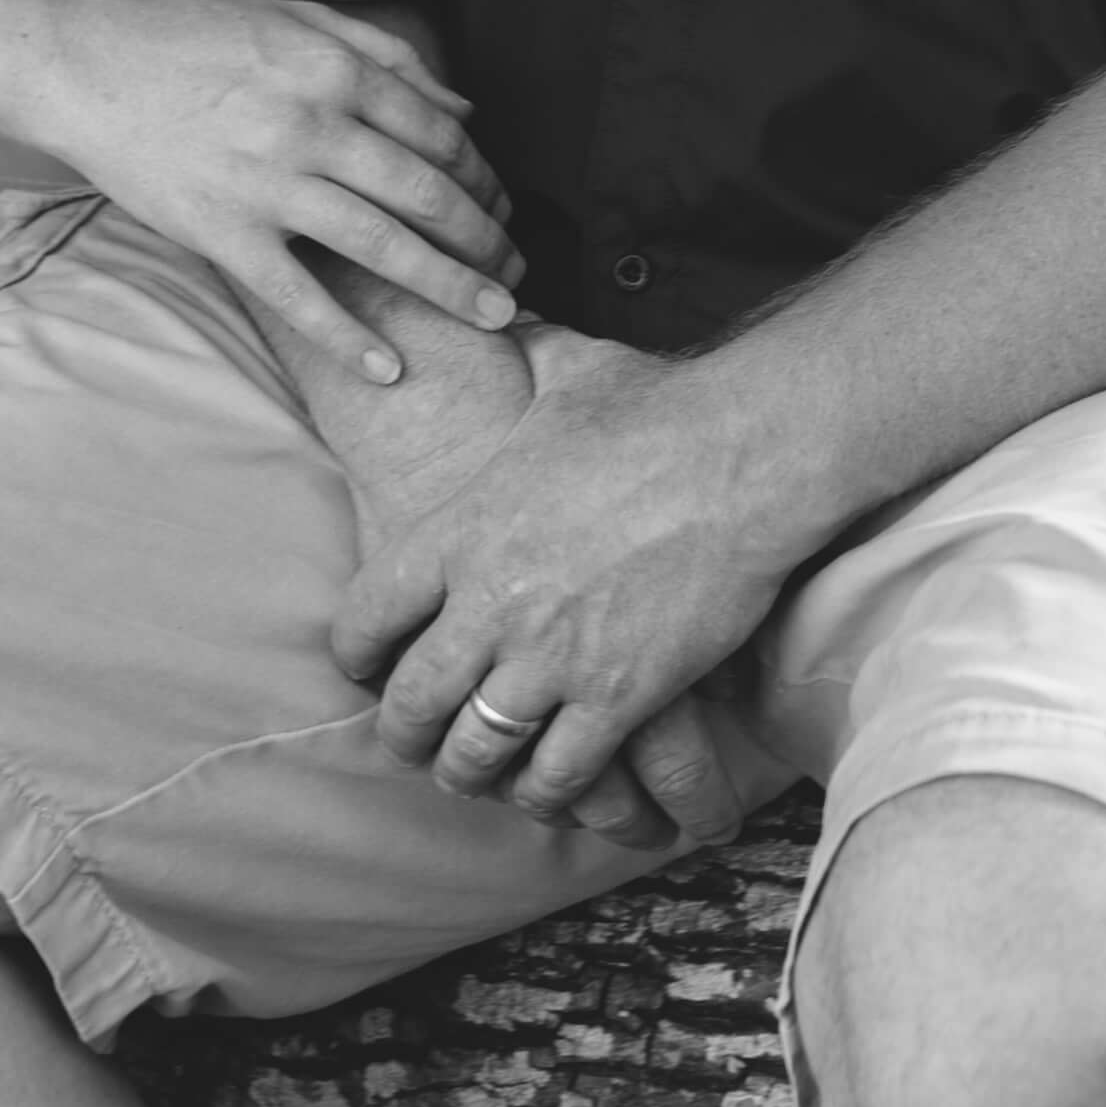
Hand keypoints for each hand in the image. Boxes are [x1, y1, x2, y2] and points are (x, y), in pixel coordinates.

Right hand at [38, 0, 518, 382]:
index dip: (483, 179)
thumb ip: (387, 57)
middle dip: (484, 239)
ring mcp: (265, 183)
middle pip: (424, 193)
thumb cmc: (198, 39)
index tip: (504, 212)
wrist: (91, 66)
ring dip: (447, 286)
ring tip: (495, 318)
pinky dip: (345, 335)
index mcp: (336, 70)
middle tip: (519, 275)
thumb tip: (465, 108)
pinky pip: (295, 295)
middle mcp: (311, 125)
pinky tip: (389, 368)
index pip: (438, 135)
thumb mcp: (298, 23)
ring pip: (379, 244)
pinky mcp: (221, 232)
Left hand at [329, 328, 791, 848]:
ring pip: (476, 752)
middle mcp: (489, 603)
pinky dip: (549, 791)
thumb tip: (502, 315)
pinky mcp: (618, 696)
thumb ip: (519, 359)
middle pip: (410, 703)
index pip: (366, 617)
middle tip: (414, 742)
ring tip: (477, 775)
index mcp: (461, 530)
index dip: (357, 655)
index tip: (367, 667)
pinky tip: (553, 788)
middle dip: (404, 734)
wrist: (748, 453)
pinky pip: (558, 774)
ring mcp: (551, 657)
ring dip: (470, 771)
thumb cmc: (662, 407)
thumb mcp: (567, 372)